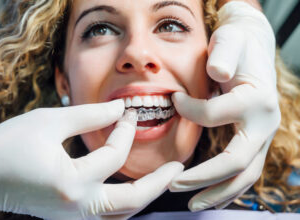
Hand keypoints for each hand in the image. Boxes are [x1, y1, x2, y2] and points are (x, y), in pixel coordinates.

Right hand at [0, 100, 182, 219]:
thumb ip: (88, 115)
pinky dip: (122, 201)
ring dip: (142, 196)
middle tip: (177, 168)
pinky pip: (105, 214)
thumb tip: (119, 109)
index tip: (128, 111)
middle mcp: (76, 207)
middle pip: (130, 202)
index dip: (124, 130)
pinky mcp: (66, 217)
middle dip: (157, 184)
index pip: (113, 156)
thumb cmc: (5, 146)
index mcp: (72, 182)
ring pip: (120, 213)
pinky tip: (129, 185)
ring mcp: (72, 217)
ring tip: (160, 179)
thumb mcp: (48, 121)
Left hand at [169, 2, 279, 210]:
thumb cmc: (236, 45)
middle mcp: (265, 123)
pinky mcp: (254, 142)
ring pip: (245, 176)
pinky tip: (207, 195)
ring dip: (217, 193)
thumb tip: (217, 74)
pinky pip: (244, 172)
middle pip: (236, 162)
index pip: (215, 116)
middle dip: (203, 178)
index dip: (189, 110)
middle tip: (173, 185)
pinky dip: (226, 187)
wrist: (253, 48)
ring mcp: (262, 136)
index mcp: (256, 100)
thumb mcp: (230, 41)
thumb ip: (224, 55)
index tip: (172, 100)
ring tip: (192, 205)